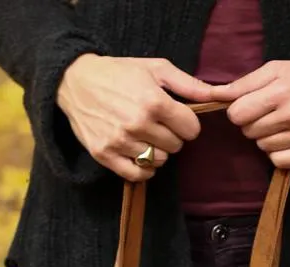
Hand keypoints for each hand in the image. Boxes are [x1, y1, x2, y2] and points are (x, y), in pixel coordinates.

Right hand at [57, 54, 215, 180]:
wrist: (75, 81)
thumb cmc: (119, 73)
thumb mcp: (154, 69)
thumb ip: (187, 84)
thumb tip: (215, 95)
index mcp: (153, 101)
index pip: (191, 129)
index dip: (187, 124)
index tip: (177, 119)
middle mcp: (137, 123)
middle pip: (176, 147)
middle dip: (172, 136)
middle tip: (158, 125)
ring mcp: (120, 142)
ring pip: (159, 161)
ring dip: (157, 152)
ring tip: (146, 136)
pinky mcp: (106, 155)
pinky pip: (138, 175)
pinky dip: (144, 169)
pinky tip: (139, 154)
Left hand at [211, 61, 289, 168]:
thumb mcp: (278, 69)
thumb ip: (245, 82)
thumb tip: (215, 93)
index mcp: (281, 91)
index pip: (237, 113)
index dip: (240, 111)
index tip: (251, 107)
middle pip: (249, 132)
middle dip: (254, 124)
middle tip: (271, 115)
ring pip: (263, 147)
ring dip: (268, 138)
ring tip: (283, 126)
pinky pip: (278, 161)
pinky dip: (279, 154)